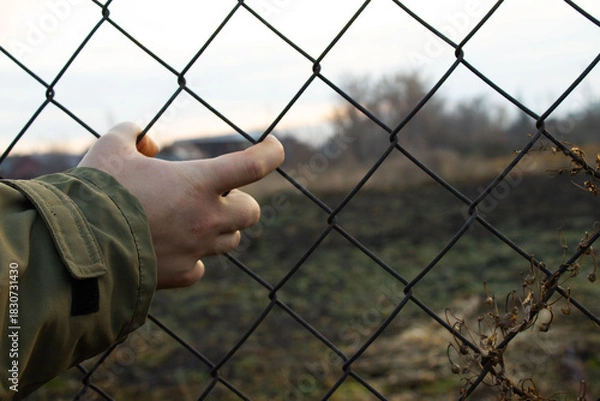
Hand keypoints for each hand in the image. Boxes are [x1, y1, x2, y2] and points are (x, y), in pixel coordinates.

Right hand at [78, 122, 283, 288]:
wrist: (78, 247)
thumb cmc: (97, 193)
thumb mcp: (110, 148)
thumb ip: (131, 134)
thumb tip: (147, 142)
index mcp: (199, 182)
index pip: (253, 164)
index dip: (271, 153)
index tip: (275, 147)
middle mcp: (207, 217)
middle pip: (252, 211)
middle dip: (240, 202)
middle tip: (219, 196)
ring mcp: (197, 248)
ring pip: (231, 240)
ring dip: (220, 228)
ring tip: (194, 220)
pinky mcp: (181, 274)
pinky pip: (200, 267)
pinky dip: (193, 258)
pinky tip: (174, 250)